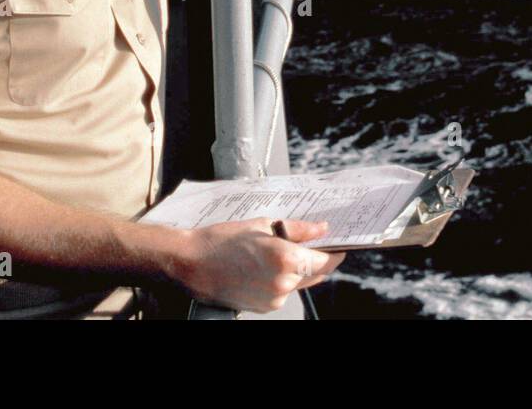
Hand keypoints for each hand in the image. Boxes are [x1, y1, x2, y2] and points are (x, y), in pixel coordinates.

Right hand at [180, 217, 343, 312]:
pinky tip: (265, 266)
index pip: (326, 260)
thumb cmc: (223, 240)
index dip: (335, 252)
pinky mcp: (264, 307)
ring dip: (298, 270)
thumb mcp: (263, 225)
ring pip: (299, 283)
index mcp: (286, 259)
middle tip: (312, 243)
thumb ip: (298, 229)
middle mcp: (283, 283)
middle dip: (317, 259)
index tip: (339, 245)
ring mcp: (274, 299)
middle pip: (316, 274)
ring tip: (277, 252)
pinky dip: (282, 279)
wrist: (191, 263)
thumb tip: (321, 229)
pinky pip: (284, 292)